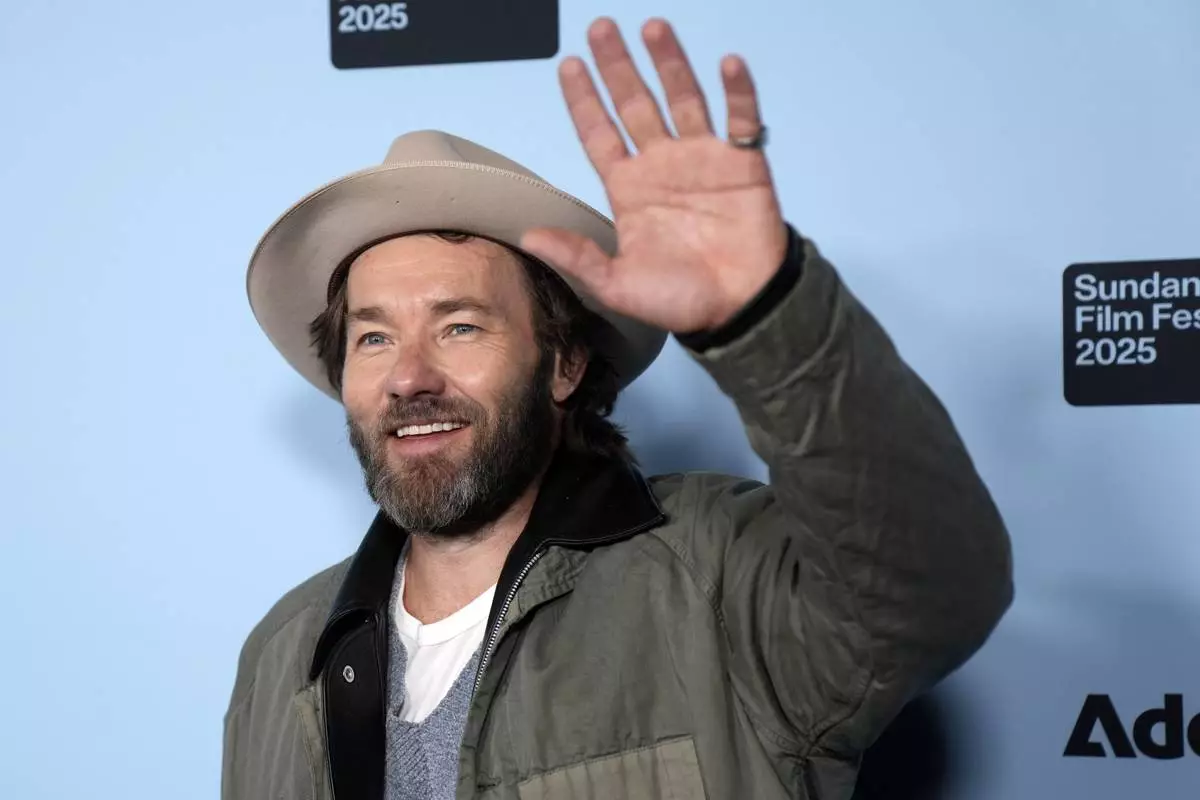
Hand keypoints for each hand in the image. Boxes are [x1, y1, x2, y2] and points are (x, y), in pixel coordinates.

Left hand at [520, 17, 788, 334]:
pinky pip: (741, 119)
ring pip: (682, 98)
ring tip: (653, 27)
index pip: (599, 133)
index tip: (568, 65)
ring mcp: (703, 159)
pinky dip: (737, 92)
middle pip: (635, 103)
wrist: (739, 309)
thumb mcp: (618, 285)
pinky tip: (726, 64)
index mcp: (629, 189)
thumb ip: (577, 258)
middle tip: (601, 28)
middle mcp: (662, 165)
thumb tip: (528, 237)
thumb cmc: (681, 301)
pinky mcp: (743, 164)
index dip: (584, 99)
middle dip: (618, 66)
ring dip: (669, 63)